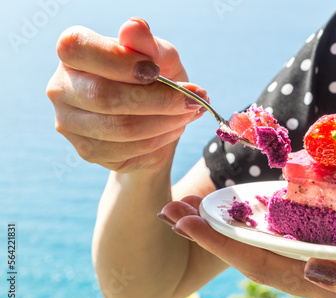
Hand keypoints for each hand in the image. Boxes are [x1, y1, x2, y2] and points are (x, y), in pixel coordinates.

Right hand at [47, 18, 207, 172]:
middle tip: (193, 99)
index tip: (157, 70)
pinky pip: (127, 151)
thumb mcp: (159, 57)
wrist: (154, 120)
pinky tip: (174, 128)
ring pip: (121, 128)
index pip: (81, 50)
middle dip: (159, 100)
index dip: (121, 62)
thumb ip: (148, 44)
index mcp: (72, 53)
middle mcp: (61, 87)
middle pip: (104, 97)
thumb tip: (135, 27)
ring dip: (166, 122)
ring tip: (189, 112)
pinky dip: (160, 139)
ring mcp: (69, 123)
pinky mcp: (86, 151)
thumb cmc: (154, 79)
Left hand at [160, 197, 335, 297]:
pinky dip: (257, 217)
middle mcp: (311, 269)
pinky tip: (239, 206)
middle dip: (208, 233)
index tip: (185, 222)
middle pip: (250, 251)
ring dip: (225, 224)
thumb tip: (311, 271)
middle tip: (170, 210)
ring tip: (190, 206)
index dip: (220, 244)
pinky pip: (286, 230)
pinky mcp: (329, 242)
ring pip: (262, 241)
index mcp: (322, 280)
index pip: (260, 262)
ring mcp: (317, 256)